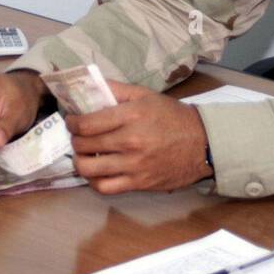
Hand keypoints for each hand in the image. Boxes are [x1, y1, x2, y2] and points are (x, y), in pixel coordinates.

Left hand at [66, 81, 212, 193]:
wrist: (202, 143)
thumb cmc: (172, 116)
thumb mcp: (145, 95)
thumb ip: (116, 89)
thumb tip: (89, 86)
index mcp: (131, 116)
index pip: (87, 123)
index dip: (72, 123)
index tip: (72, 121)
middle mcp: (130, 141)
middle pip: (84, 145)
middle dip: (74, 140)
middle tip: (77, 136)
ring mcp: (134, 165)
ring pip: (89, 169)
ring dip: (79, 161)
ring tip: (82, 155)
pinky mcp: (139, 183)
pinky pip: (105, 187)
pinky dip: (93, 181)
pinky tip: (95, 172)